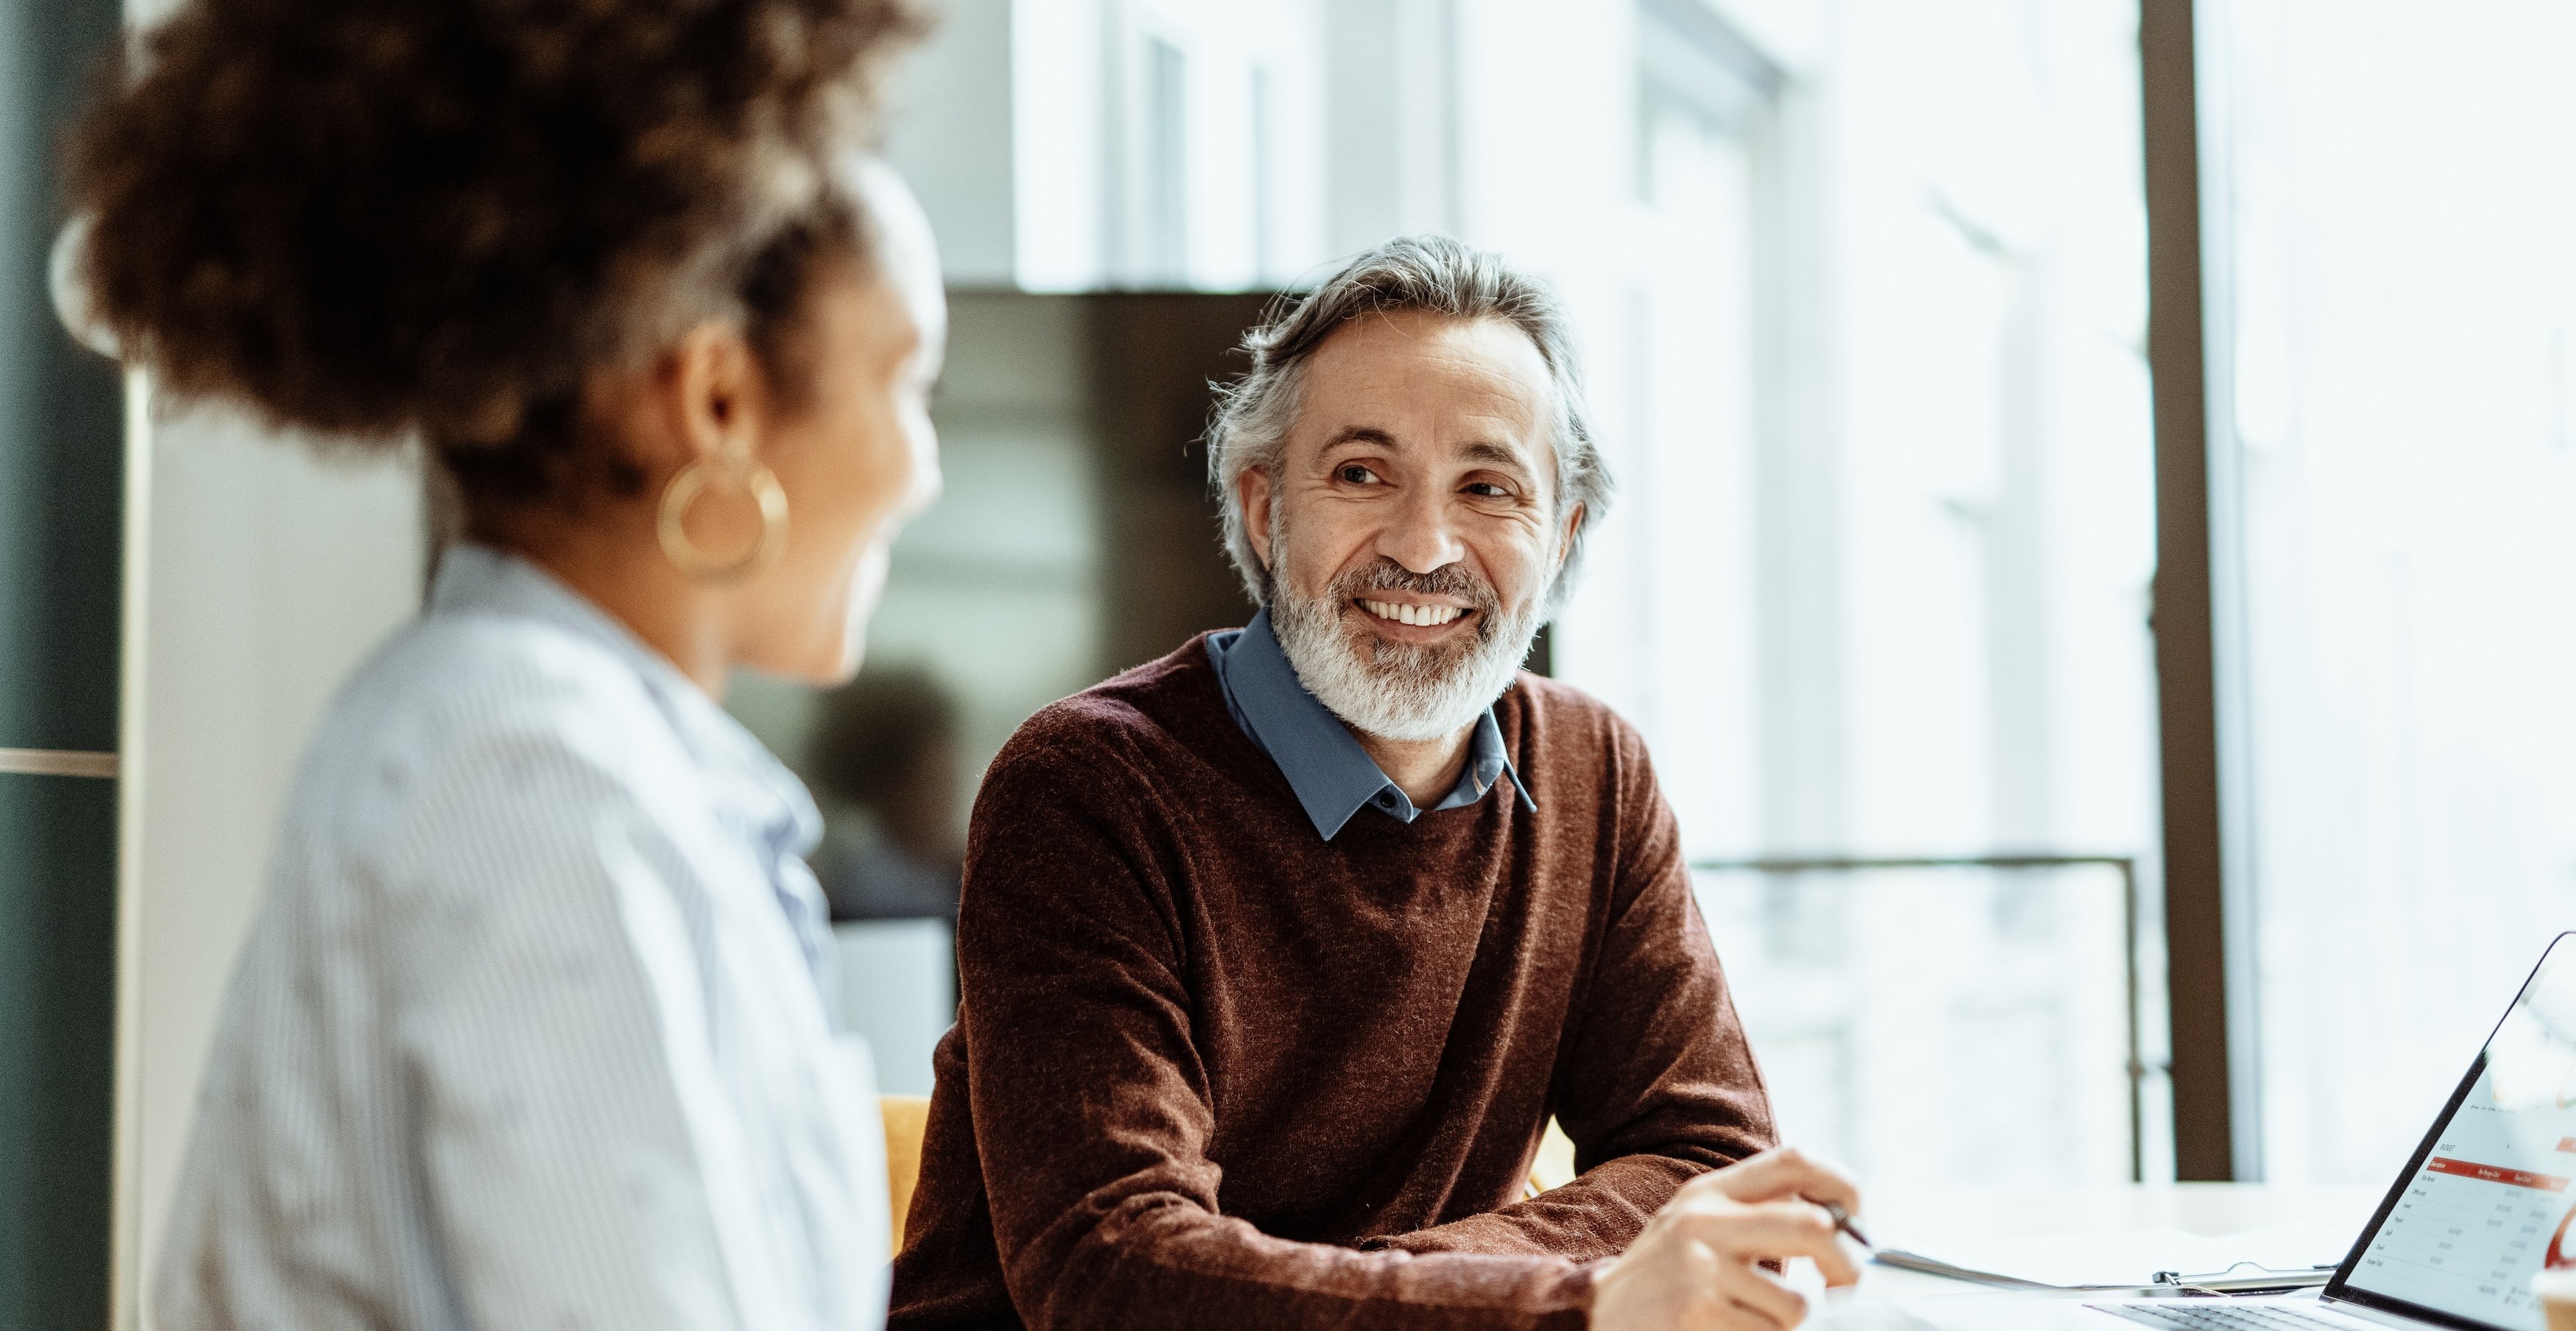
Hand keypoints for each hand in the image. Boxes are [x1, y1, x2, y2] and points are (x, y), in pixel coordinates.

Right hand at [1588, 1146, 1863, 1330]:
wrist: (1596, 1319)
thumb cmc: (1666, 1282)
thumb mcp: (1700, 1229)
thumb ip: (1755, 1216)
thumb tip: (1842, 1225)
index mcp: (1710, 1191)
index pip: (1795, 1161)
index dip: (1843, 1186)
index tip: (1856, 1222)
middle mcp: (1704, 1219)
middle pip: (1813, 1225)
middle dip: (1846, 1264)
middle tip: (1845, 1286)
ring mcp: (1700, 1266)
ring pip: (1796, 1303)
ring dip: (1785, 1324)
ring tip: (1748, 1321)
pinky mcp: (1699, 1311)